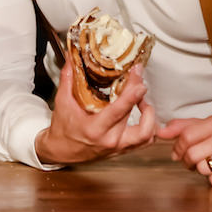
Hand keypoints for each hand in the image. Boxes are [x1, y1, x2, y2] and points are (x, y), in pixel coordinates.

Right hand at [34, 63, 155, 165]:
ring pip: (147, 133)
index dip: (132, 94)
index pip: (119, 110)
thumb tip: (71, 59)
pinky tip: (143, 114)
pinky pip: (145, 140)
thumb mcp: (62, 103)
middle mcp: (110, 140)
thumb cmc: (62, 130)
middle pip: (136, 117)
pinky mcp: (123, 149)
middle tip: (138, 79)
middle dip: (140, 94)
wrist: (61, 152)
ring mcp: (119, 147)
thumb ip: (68, 79)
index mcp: (95, 129)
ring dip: (150, 115)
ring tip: (143, 100)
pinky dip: (149, 126)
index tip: (137, 77)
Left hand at [158, 116, 211, 186]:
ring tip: (206, 163)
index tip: (177, 152)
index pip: (186, 136)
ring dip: (200, 169)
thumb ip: (180, 127)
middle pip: (192, 154)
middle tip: (191, 160)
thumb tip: (160, 132)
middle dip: (187, 160)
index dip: (177, 147)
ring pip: (202, 169)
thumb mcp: (202, 125)